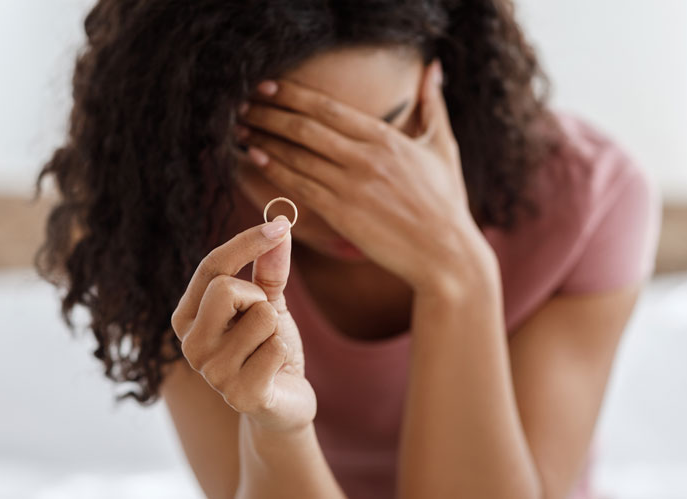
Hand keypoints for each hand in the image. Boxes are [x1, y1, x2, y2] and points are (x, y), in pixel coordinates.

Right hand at [171, 215, 315, 432]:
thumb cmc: (268, 347)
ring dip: (276, 329)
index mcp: (188, 317)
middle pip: (226, 288)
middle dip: (259, 296)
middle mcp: (190, 344)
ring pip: (260, 317)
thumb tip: (280, 226)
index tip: (280, 225)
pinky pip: (275, 347)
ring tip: (267, 350)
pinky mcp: (239, 394)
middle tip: (264, 320)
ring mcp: (212, 373)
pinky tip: (274, 370)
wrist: (284, 402)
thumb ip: (269, 269)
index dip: (247, 242)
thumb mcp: (269, 303)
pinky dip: (284, 353)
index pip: (212, 267)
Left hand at [235, 59, 497, 293]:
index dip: (292, 95)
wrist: (445, 252)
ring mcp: (351, 186)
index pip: (327, 108)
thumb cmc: (446, 200)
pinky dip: (274, 169)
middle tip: (243, 103)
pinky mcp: (342, 214)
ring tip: (240, 127)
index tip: (267, 86)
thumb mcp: (442, 147)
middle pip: (304, 127)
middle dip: (269, 112)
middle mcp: (364, 157)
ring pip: (296, 155)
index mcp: (385, 138)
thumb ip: (433, 104)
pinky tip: (254, 157)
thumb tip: (434, 67)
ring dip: (264, 138)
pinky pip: (299, 186)